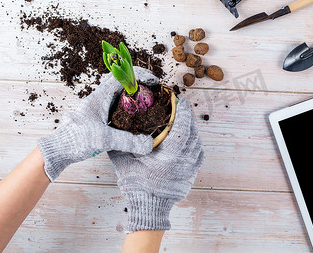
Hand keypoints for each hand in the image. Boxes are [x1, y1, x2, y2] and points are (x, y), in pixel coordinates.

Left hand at [38, 67, 158, 181]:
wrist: (59, 149)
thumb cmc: (76, 139)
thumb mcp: (104, 139)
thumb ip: (127, 141)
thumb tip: (148, 144)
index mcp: (99, 97)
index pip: (122, 77)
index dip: (139, 75)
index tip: (153, 81)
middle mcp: (99, 99)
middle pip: (121, 81)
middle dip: (138, 81)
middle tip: (152, 88)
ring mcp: (98, 107)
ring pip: (118, 93)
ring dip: (132, 92)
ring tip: (146, 99)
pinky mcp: (98, 117)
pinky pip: (116, 105)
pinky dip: (128, 105)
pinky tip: (134, 115)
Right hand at [108, 99, 203, 231]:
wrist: (149, 210)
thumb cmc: (136, 187)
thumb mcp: (124, 163)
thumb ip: (119, 143)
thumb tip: (113, 126)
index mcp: (169, 157)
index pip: (182, 129)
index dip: (183, 113)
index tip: (181, 102)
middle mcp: (183, 162)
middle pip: (192, 134)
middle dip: (188, 118)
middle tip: (182, 107)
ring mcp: (190, 169)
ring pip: (197, 143)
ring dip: (192, 130)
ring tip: (184, 120)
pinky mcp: (192, 175)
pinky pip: (199, 154)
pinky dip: (195, 144)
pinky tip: (189, 138)